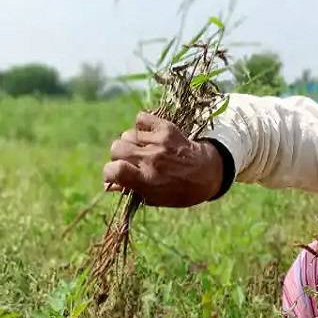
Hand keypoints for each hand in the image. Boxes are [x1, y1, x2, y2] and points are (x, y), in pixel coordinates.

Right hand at [102, 112, 224, 206]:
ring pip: (127, 134)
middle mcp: (152, 159)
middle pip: (116, 148)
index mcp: (148, 180)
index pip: (115, 170)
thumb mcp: (156, 198)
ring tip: (141, 149)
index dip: (109, 173)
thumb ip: (132, 191)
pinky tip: (147, 136)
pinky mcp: (166, 128)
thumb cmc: (180, 190)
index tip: (114, 176)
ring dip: (130, 142)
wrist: (209, 172)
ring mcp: (159, 142)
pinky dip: (141, 125)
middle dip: (118, 157)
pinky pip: (141, 118)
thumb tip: (108, 186)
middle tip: (129, 162)